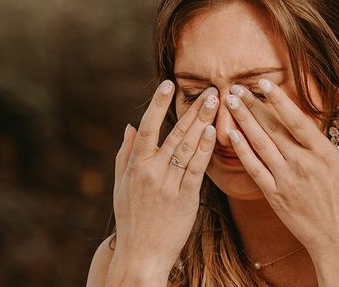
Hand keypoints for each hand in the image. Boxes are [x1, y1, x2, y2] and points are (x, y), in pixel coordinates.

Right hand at [107, 80, 217, 283]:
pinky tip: (214, 132)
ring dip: (203, 122)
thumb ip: (125, 154)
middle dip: (194, 109)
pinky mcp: (186, 198)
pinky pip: (197, 169)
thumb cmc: (130, 218)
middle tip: (210, 89)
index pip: (148, 127)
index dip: (158, 104)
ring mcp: (169, 185)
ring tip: (216, 102)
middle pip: (175, 133)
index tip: (169, 84)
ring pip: (188, 147)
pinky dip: (205, 149)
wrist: (141, 255)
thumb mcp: (121, 185)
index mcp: (135, 165)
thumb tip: (129, 126)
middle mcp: (152, 171)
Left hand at [224, 80, 338, 259]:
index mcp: (324, 155)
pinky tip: (231, 135)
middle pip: (272, 128)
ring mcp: (285, 180)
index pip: (296, 120)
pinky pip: (254, 169)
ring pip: (260, 144)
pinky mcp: (274, 196)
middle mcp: (301, 164)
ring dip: (243, 121)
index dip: (278, 100)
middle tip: (236, 87)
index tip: (263, 83)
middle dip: (252, 105)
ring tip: (230, 103)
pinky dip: (242, 151)